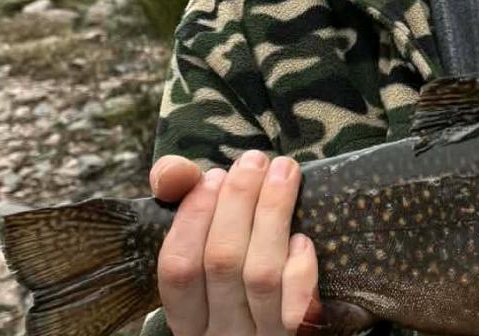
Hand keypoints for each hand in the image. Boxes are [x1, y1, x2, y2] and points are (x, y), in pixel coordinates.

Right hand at [151, 152, 370, 335]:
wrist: (280, 333)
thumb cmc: (238, 284)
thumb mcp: (208, 256)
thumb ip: (186, 205)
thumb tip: (176, 172)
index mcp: (187, 317)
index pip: (177, 268)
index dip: (193, 217)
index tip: (213, 175)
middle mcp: (219, 333)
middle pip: (222, 262)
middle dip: (238, 201)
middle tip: (255, 160)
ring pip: (261, 275)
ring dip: (272, 214)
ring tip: (284, 172)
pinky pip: (296, 306)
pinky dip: (299, 269)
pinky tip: (302, 239)